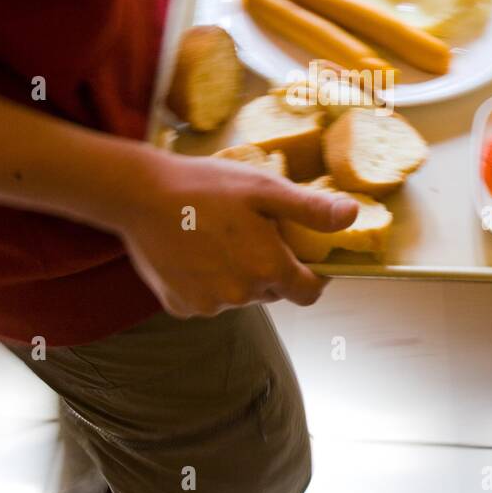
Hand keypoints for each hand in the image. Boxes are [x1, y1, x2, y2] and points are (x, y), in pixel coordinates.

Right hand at [106, 148, 358, 318]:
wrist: (139, 195)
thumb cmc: (205, 186)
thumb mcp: (265, 188)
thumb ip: (311, 209)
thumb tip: (352, 217)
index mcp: (268, 269)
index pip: (310, 292)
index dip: (314, 275)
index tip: (305, 254)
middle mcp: (241, 296)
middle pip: (272, 290)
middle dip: (270, 267)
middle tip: (252, 231)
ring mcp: (208, 305)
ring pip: (238, 295)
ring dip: (237, 273)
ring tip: (216, 237)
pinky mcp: (180, 306)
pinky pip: (206, 299)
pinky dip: (205, 281)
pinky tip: (192, 251)